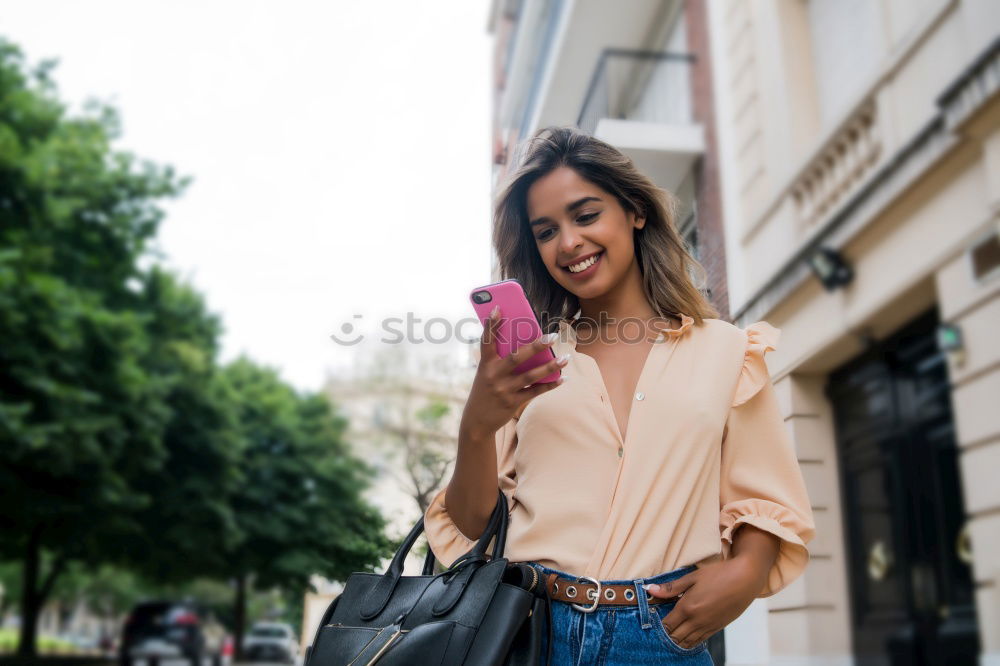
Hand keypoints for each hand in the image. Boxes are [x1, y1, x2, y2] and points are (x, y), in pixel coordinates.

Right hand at [461, 305, 567, 437]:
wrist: (476, 421)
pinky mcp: (512, 403)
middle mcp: (493, 375)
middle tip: (553, 336)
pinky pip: (535, 391)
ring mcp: (503, 390)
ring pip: (530, 375)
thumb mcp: (486, 373)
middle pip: (517, 357)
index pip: (487, 341)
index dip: (491, 324)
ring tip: (566, 358)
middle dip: (536, 346)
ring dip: (550, 366)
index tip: (499, 308)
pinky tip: (563, 378)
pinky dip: (550, 384)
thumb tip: (530, 345)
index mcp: (485, 364)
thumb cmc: (485, 390)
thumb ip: (502, 360)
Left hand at [644, 527, 778, 648]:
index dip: (658, 626)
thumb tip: (649, 589)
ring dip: (677, 641)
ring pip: (687, 642)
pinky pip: (700, 640)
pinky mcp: (717, 628)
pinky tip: (686, 639)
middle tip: (660, 631)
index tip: (653, 622)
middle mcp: (697, 620)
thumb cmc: (719, 574)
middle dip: (666, 635)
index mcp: (687, 607)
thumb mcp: (692, 577)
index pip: (667, 625)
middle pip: (675, 637)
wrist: (745, 579)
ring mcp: (708, 626)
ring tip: (670, 637)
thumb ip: (671, 588)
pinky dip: (690, 642)